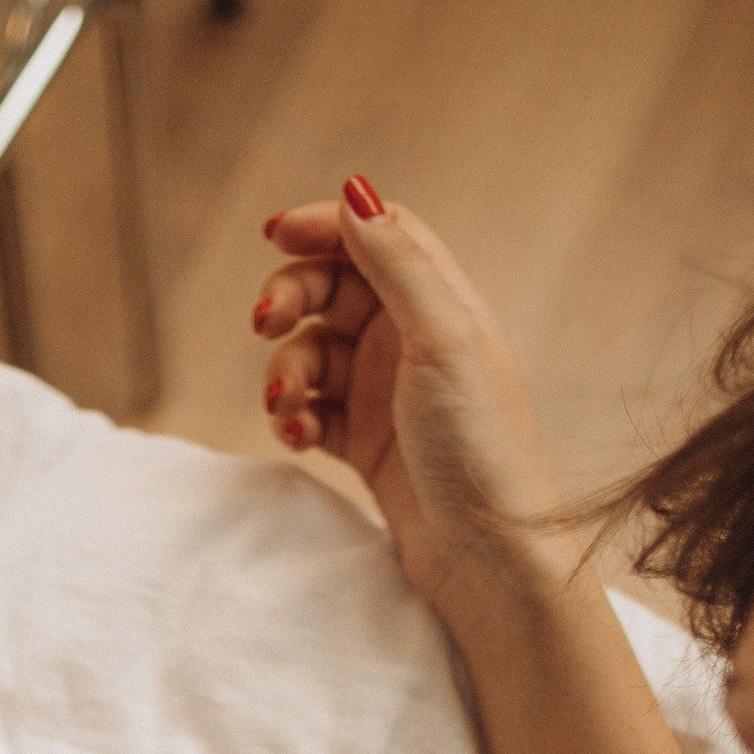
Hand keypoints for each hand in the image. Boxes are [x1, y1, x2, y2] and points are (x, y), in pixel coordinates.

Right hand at [254, 184, 568, 615]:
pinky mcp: (367, 445)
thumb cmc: (480, 449)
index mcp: (442, 303)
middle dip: (290, 299)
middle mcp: (413, 341)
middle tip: (264, 322)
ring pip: (311, 353)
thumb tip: (356, 192)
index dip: (326, 226)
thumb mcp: (442, 340)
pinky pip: (311, 412)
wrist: (488, 561)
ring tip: (286, 408)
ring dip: (286, 372)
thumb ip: (398, 263)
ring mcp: (387, 395)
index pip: (375, 235)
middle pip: (331, 289)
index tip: (277, 234)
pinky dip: (295, 419)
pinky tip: (300, 438)